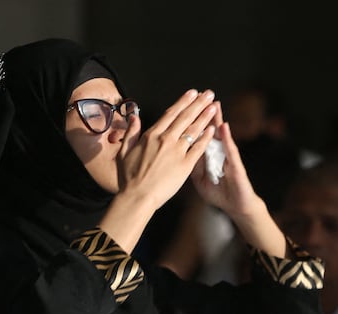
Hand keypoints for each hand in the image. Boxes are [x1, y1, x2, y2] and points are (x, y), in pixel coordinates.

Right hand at [98, 89, 218, 252]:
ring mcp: (176, 152)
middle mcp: (166, 140)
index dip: (183, 102)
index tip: (192, 93)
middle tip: (208, 93)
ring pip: (193, 130)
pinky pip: (198, 148)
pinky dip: (206, 138)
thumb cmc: (128, 178)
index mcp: (151, 135)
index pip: (171, 113)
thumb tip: (134, 117)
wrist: (137, 196)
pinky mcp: (185, 165)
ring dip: (204, 117)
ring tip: (213, 107)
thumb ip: (131, 132)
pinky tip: (212, 129)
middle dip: (198, 103)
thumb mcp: (124, 152)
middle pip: (185, 117)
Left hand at [190, 104, 287, 256]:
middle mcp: (219, 153)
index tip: (185, 105)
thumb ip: (190, 165)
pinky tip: (223, 128)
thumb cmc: (219, 193)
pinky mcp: (236, 166)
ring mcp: (228, 157)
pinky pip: (230, 150)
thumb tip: (178, 153)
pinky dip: (226, 139)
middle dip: (205, 113)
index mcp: (207, 155)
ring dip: (217, 120)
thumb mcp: (199, 179)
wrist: (237, 207)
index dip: (192, 121)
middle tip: (201, 95)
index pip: (198, 134)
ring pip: (221, 136)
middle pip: (209, 130)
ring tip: (214, 104)